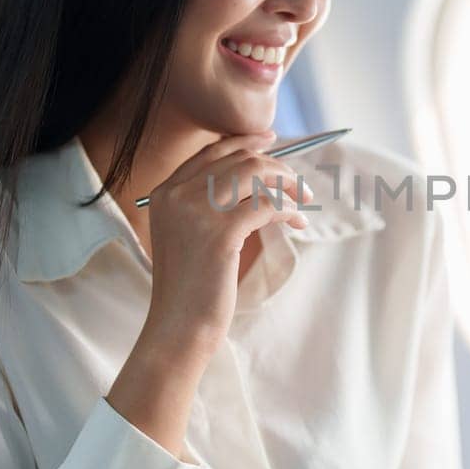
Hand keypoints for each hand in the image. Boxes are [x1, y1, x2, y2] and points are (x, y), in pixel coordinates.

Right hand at [138, 129, 312, 346]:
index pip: (212, 151)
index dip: (246, 141)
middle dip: (276, 166)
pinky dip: (289, 210)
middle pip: (238, 159)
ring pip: (256, 173)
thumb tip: (256, 175)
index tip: (272, 142)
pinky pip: (268, 205)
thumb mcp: (188, 235)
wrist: (178, 326)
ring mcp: (197, 212)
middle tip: (299, 185)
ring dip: (288, 183)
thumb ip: (208, 204)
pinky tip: (297, 222)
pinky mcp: (221, 233)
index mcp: (165, 192)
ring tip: (304, 201)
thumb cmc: (190, 287)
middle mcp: (177, 195)